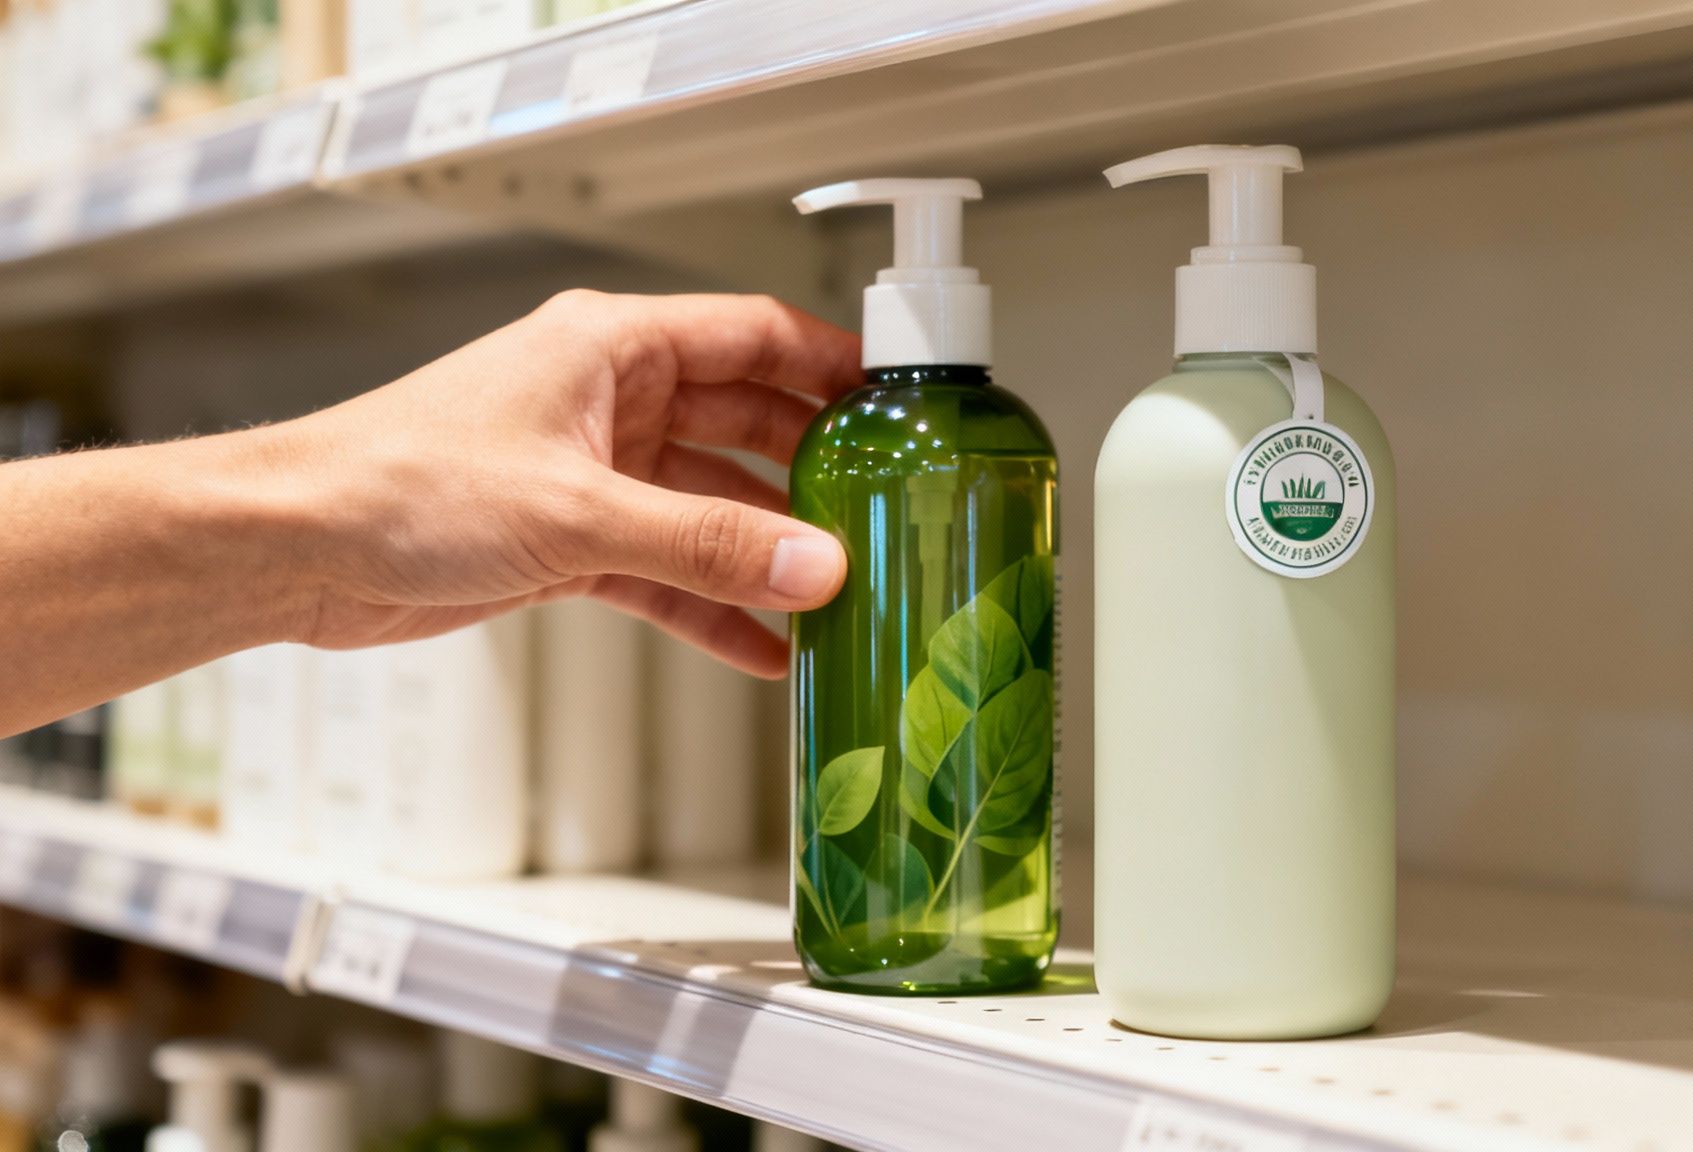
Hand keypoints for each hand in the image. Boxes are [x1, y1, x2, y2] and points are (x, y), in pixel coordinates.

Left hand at [270, 290, 861, 677]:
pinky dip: (710, 606)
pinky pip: (665, 570)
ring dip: (765, 551)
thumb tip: (813, 562)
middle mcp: (607, 401)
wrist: (292, 548)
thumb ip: (704, 542)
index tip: (901, 403)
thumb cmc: (396, 482)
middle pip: (744, 422)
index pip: (755, 336)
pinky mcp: (567, 541)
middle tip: (888, 508)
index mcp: (611, 348)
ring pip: (708, 506)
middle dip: (812, 469)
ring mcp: (590, 473)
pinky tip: (762, 648)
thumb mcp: (577, 512)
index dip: (833, 365)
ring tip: (839, 591)